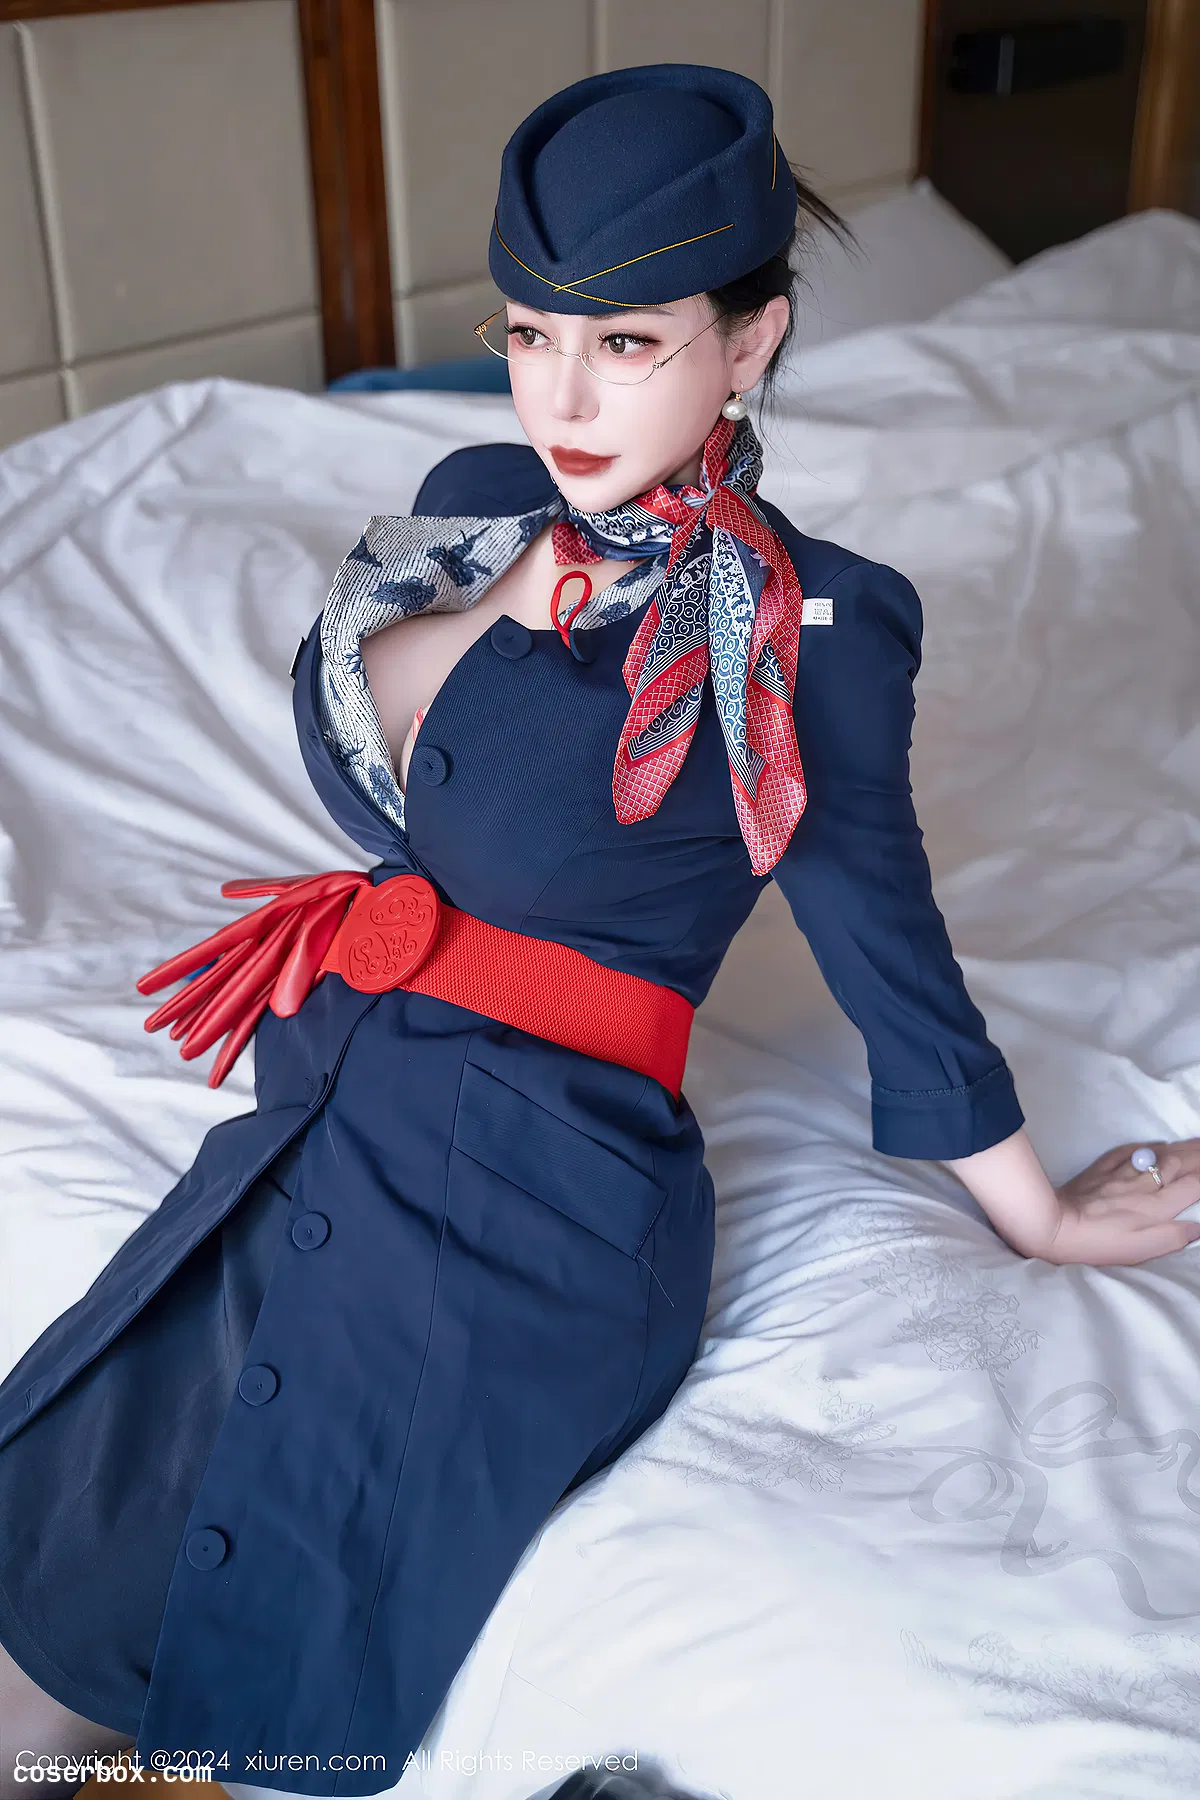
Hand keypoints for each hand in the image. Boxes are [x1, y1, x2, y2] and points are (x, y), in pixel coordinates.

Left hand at [1048, 1138, 1199, 1264]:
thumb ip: (1175, 1236)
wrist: (1057, 1224)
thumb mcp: (1143, 1249)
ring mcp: (1125, 1171)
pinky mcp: (1105, 1166)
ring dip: (1184, 1147)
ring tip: (1199, 1143)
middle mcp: (1147, 1183)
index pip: (1196, 1184)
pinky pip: (1133, 1150)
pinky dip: (1151, 1145)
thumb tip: (1199, 1226)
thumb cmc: (1102, 1243)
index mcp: (1160, 1205)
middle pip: (1183, 1162)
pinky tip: (1158, 1144)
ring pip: (1162, 1153)